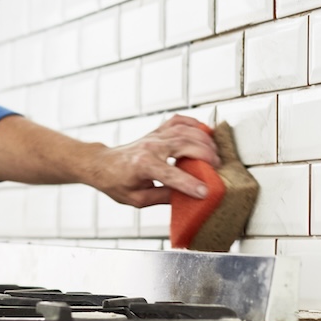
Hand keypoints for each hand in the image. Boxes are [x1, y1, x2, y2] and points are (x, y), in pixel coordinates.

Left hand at [87, 115, 220, 207]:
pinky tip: (204, 131)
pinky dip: (193, 123)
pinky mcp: (157, 132)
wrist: (102, 164)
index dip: (190, 184)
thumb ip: (162, 198)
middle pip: (184, 145)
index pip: (171, 175)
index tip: (205, 192)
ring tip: (216, 152)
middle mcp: (150, 147)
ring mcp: (154, 136)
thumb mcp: (137, 199)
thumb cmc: (116, 182)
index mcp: (143, 165)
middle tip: (218, 168)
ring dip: (204, 140)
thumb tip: (186, 198)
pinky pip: (178, 121)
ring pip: (184, 130)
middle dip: (205, 156)